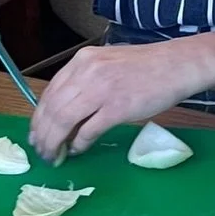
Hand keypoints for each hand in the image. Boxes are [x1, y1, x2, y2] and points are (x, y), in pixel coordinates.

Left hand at [28, 40, 214, 159]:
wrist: (178, 65)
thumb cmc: (146, 66)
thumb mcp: (108, 64)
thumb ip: (85, 82)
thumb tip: (65, 113)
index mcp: (82, 61)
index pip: (49, 92)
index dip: (39, 117)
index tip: (36, 133)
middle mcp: (88, 72)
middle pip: (53, 109)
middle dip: (42, 134)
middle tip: (41, 151)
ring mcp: (102, 90)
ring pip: (65, 120)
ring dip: (55, 142)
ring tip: (54, 154)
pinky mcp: (118, 108)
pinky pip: (89, 131)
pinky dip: (79, 143)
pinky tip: (77, 150)